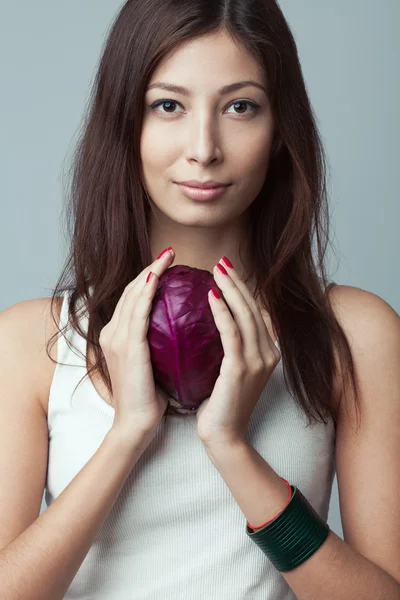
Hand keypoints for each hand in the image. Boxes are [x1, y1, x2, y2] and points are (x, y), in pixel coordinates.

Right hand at [99, 247, 175, 438]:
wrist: (136, 424)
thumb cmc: (149, 399)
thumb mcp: (154, 365)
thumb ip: (161, 345)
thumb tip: (185, 334)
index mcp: (118, 336)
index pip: (133, 299)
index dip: (148, 278)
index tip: (168, 265)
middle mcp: (112, 332)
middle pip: (131, 290)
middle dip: (150, 268)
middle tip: (170, 253)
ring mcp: (117, 338)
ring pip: (133, 294)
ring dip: (150, 271)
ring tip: (168, 256)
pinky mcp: (126, 346)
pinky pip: (138, 311)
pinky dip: (146, 290)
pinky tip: (158, 276)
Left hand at [196, 256, 280, 445]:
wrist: (223, 436)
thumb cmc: (220, 405)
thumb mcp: (230, 371)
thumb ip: (229, 348)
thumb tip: (211, 322)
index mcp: (267, 352)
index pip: (255, 311)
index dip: (242, 289)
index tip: (225, 271)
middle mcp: (268, 353)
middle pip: (253, 307)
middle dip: (237, 281)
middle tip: (220, 261)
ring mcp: (258, 360)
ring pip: (245, 314)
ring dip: (231, 288)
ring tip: (216, 269)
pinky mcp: (242, 368)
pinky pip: (232, 332)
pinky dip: (223, 310)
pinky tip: (211, 294)